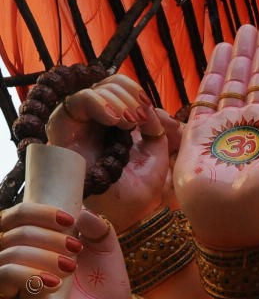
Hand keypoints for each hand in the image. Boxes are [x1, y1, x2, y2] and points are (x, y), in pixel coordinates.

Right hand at [0, 206, 132, 298]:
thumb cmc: (102, 286)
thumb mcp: (104, 250)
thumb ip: (98, 227)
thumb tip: (82, 212)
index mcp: (30, 241)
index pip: (14, 216)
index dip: (38, 213)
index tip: (69, 221)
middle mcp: (11, 259)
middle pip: (7, 229)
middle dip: (44, 234)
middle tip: (75, 248)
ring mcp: (5, 284)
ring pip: (6, 253)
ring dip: (40, 255)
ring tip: (69, 267)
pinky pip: (3, 277)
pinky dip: (27, 275)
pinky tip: (53, 282)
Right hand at [47, 73, 173, 232]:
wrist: (120, 215)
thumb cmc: (136, 191)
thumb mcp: (157, 154)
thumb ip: (157, 127)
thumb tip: (153, 108)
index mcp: (114, 122)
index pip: (119, 86)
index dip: (136, 93)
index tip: (148, 116)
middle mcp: (93, 120)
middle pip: (107, 83)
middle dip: (129, 97)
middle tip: (137, 121)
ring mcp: (77, 124)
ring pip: (93, 89)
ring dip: (117, 101)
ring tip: (127, 124)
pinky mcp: (62, 130)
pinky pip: (77, 101)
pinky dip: (99, 103)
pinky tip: (114, 120)